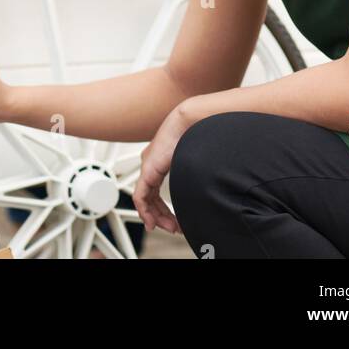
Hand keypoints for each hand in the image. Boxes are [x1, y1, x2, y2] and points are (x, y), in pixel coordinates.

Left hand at [132, 105, 192, 234]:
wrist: (188, 121)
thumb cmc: (194, 134)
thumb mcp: (192, 160)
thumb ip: (192, 174)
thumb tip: (208, 186)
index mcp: (160, 161)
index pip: (156, 191)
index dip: (163, 208)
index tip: (175, 221)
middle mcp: (151, 165)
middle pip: (151, 197)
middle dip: (162, 216)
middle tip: (174, 228)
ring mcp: (148, 167)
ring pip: (145, 199)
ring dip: (156, 216)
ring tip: (168, 227)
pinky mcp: (147, 170)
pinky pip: (140, 196)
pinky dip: (145, 211)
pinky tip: (152, 221)